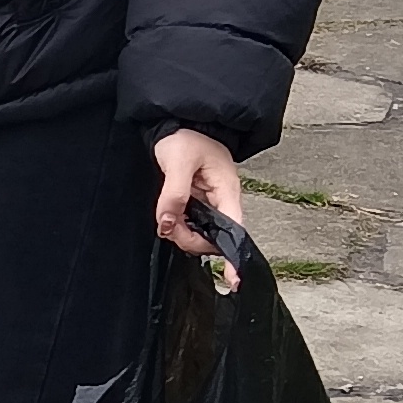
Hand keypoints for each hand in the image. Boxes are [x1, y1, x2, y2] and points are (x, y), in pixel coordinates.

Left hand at [153, 129, 244, 277]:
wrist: (179, 123)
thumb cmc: (186, 136)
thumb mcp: (178, 161)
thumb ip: (173, 194)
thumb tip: (167, 224)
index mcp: (227, 192)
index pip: (235, 230)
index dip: (233, 255)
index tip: (233, 278)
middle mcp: (222, 202)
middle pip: (213, 239)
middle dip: (189, 239)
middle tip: (168, 225)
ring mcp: (209, 205)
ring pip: (199, 235)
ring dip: (180, 232)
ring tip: (166, 215)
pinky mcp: (197, 204)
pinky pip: (189, 225)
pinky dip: (176, 225)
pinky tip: (168, 215)